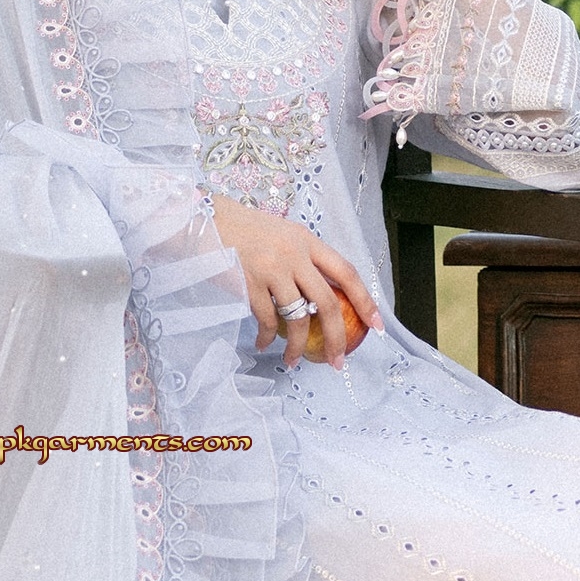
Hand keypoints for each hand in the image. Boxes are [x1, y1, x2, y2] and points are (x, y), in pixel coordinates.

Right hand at [209, 194, 381, 367]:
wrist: (202, 220)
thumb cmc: (242, 231)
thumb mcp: (281, 237)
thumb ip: (302, 259)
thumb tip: (319, 297)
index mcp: (307, 241)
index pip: (346, 272)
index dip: (365, 300)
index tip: (376, 325)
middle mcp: (293, 254)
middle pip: (327, 303)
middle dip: (337, 337)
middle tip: (338, 360)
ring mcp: (271, 269)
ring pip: (297, 318)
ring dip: (298, 346)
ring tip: (294, 361)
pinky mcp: (248, 283)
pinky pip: (266, 320)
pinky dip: (268, 337)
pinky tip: (265, 344)